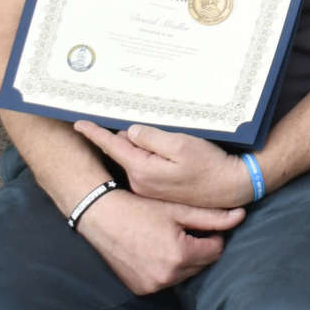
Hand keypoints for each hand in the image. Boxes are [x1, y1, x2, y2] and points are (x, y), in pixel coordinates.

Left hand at [75, 121, 250, 207]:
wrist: (231, 187)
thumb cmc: (209, 165)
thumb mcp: (181, 144)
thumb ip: (151, 138)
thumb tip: (130, 132)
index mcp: (142, 169)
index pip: (113, 146)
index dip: (95, 133)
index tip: (78, 123)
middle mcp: (140, 182)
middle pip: (123, 152)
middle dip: (120, 137)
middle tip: (120, 118)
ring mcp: (149, 188)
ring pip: (135, 160)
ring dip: (138, 147)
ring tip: (152, 134)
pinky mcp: (159, 190)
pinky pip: (145, 168)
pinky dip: (147, 156)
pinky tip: (163, 150)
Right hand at [75, 187, 243, 295]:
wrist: (103, 217)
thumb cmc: (142, 209)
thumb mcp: (179, 210)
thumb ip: (213, 217)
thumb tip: (242, 216)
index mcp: (180, 255)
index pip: (216, 250)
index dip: (214, 235)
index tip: (204, 225)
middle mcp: (167, 276)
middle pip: (202, 264)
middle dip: (201, 248)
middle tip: (188, 230)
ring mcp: (152, 285)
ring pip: (185, 274)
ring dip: (185, 260)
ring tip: (172, 239)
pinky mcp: (141, 289)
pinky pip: (166, 280)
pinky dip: (168, 269)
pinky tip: (158, 251)